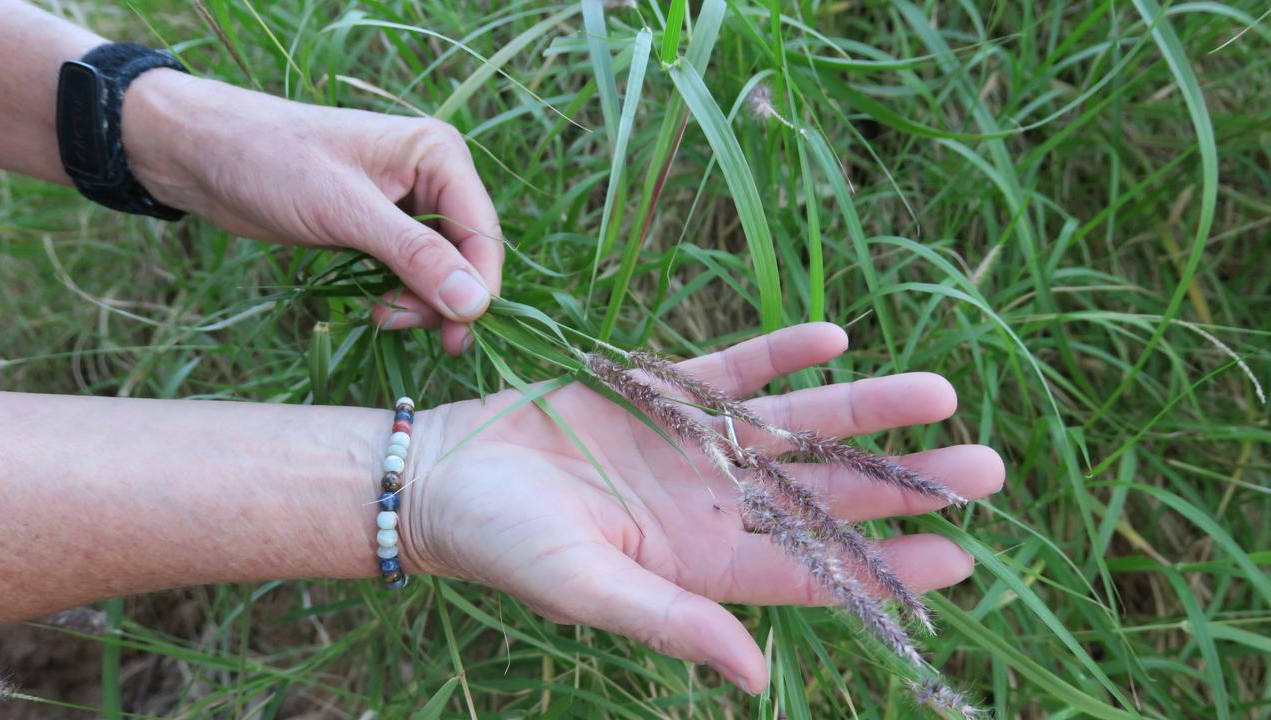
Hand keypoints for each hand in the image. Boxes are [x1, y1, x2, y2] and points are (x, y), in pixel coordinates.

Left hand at [122, 70, 501, 355]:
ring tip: (380, 318)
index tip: (456, 335)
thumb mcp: (345, 210)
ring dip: (421, 303)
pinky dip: (401, 297)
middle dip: (445, 299)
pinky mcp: (381, 228)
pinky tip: (376, 309)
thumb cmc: (271, 162)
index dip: (478, 287)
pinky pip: (412, 273)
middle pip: (468, 256)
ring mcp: (408, 205)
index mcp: (438, 154)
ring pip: (442, 271)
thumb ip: (414, 256)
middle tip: (401, 327)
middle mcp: (434, 177)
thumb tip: (475, 304)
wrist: (204, 154)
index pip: (482, 232)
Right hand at [402, 323, 1005, 692]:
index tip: (962, 554)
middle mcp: (714, 506)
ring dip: (864, 408)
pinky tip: (834, 338)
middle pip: (826, 492)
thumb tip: (756, 678)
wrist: (449, 475)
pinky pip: (736, 371)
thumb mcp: (588, 591)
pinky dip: (781, 355)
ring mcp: (695, 447)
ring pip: (797, 426)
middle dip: (903, 481)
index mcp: (702, 564)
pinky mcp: (665, 394)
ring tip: (939, 392)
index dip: (886, 561)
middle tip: (986, 467)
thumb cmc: (508, 545)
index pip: (815, 568)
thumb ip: (673, 625)